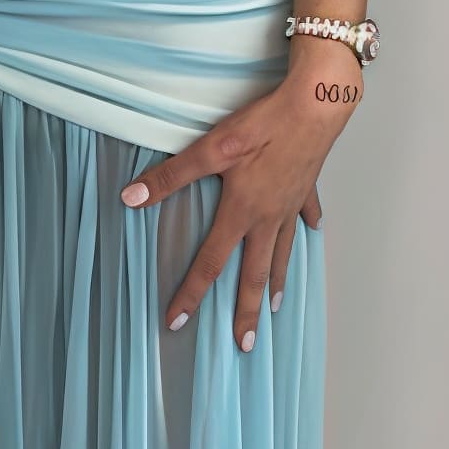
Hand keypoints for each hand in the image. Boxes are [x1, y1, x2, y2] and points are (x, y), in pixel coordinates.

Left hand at [120, 56, 362, 351]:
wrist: (317, 103)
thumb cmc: (266, 123)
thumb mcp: (211, 147)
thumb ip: (172, 176)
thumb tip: (131, 198)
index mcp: (242, 212)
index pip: (210, 263)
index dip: (191, 294)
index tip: (177, 323)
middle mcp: (269, 217)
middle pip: (255, 274)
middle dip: (247, 312)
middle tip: (246, 345)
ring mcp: (292, 204)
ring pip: (283, 252)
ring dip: (277, 281)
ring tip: (276, 306)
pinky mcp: (307, 185)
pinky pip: (306, 214)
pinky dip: (307, 226)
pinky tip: (311, 233)